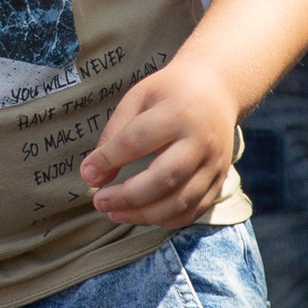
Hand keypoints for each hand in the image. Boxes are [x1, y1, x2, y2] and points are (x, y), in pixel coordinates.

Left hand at [80, 45, 243, 229]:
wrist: (217, 88)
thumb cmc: (170, 92)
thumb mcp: (138, 98)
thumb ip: (114, 135)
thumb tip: (93, 176)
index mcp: (178, 112)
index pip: (138, 141)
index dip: (109, 160)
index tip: (88, 173)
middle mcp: (201, 140)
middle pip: (164, 178)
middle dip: (127, 197)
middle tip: (99, 202)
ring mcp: (214, 163)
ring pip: (181, 201)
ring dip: (144, 215)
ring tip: (115, 213)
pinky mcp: (220, 179)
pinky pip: (194, 210)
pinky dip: (166, 219)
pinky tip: (143, 215)